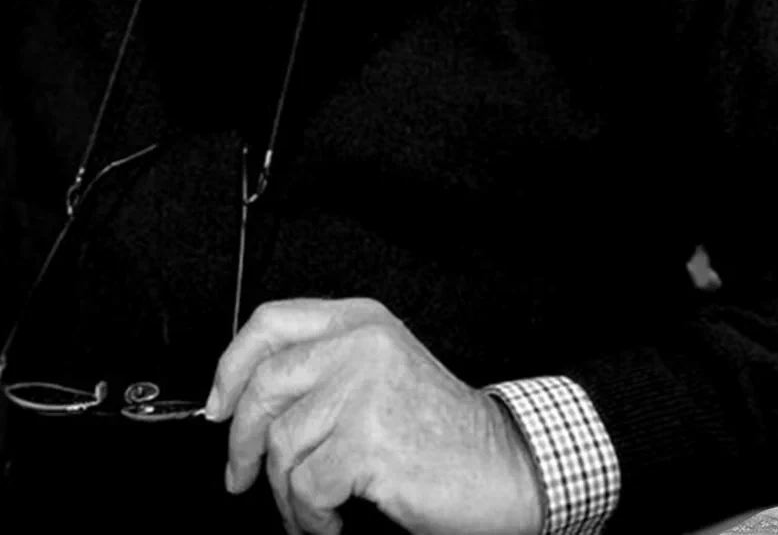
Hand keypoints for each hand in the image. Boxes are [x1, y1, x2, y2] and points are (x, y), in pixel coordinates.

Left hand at [205, 297, 544, 534]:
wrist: (501, 466)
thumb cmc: (441, 432)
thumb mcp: (381, 375)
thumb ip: (325, 369)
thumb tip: (243, 397)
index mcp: (364, 322)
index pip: (272, 321)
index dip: (231, 365)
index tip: (218, 406)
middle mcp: (364, 344)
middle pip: (264, 386)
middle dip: (241, 444)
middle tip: (241, 476)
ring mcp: (366, 388)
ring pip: (281, 445)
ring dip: (286, 493)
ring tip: (313, 507)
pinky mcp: (368, 439)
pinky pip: (305, 487)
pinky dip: (313, 517)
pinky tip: (336, 519)